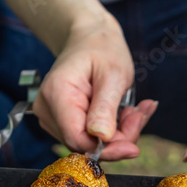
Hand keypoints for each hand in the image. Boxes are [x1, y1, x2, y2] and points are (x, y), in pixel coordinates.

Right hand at [33, 14, 157, 160]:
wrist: (90, 38)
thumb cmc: (102, 49)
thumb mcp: (113, 74)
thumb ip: (105, 107)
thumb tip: (101, 139)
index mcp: (57, 94)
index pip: (76, 139)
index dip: (107, 148)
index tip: (134, 145)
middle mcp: (47, 109)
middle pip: (84, 144)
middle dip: (118, 138)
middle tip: (140, 115)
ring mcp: (50, 117)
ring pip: (88, 143)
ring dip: (118, 133)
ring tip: (134, 109)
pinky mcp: (60, 121)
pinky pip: (88, 137)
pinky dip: (112, 130)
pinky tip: (125, 112)